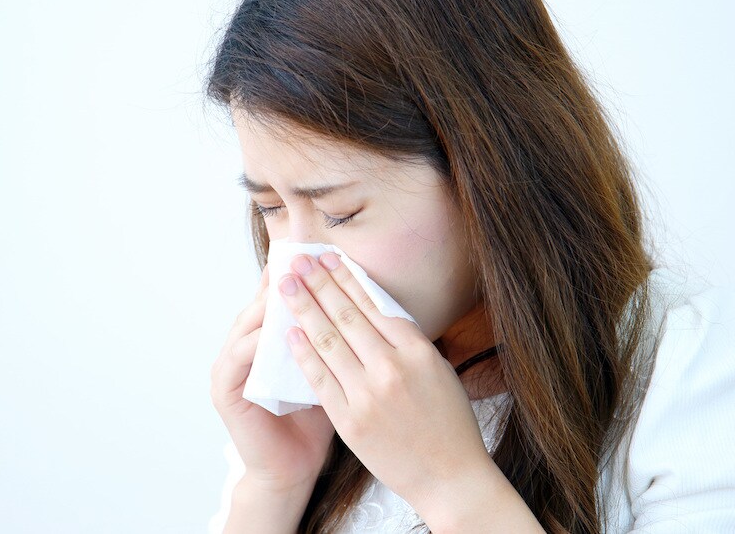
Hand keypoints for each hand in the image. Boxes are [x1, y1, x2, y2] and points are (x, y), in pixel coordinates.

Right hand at [210, 262, 336, 493]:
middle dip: (285, 278)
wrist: (295, 470)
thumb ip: (336, 335)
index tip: (321, 247)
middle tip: (304, 255)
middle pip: (263, 301)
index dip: (299, 270)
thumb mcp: (331, 367)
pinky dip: (258, 342)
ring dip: (270, 306)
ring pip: (250, 324)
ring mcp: (230, 364)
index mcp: (270, 335)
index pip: (282, 294)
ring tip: (293, 286)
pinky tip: (277, 331)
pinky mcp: (224, 389)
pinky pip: (240, 357)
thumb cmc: (317, 419)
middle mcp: (246, 343)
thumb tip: (366, 295)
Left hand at [279, 252, 493, 507]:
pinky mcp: (349, 420)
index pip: (373, 304)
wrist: (449, 477)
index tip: (326, 257)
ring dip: (303, 309)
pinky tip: (289, 332)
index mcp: (418, 351)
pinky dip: (303, 353)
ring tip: (285, 287)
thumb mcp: (438, 369)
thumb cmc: (448, 422)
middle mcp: (392, 368)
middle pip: (346, 316)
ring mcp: (367, 395)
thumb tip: (373, 308)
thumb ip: (406, 340)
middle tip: (296, 261)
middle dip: (318, 284)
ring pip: (327, 342)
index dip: (346, 278)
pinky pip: (319, 378)